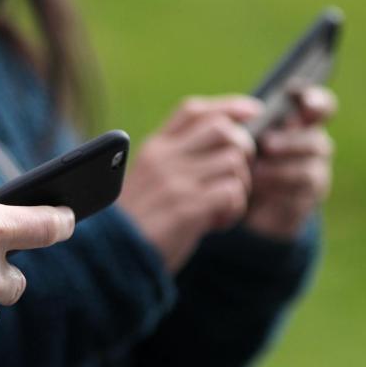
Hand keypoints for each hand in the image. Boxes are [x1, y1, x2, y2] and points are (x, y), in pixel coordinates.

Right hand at [119, 96, 261, 272]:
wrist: (113, 259)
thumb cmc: (136, 224)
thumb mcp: (148, 181)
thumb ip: (175, 162)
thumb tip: (224, 146)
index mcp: (154, 149)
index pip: (194, 110)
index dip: (228, 107)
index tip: (252, 114)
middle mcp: (164, 159)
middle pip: (222, 129)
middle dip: (244, 149)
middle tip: (237, 177)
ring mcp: (175, 182)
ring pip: (233, 162)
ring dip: (240, 187)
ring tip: (223, 208)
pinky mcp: (188, 208)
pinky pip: (232, 193)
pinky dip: (234, 209)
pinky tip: (217, 223)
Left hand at [245, 86, 336, 238]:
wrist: (228, 200)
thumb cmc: (231, 155)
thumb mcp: (231, 134)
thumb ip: (240, 118)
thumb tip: (253, 110)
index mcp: (298, 123)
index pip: (321, 107)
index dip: (318, 102)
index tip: (304, 102)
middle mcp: (311, 147)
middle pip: (316, 141)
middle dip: (291, 142)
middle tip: (266, 144)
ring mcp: (312, 175)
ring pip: (309, 170)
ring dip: (279, 170)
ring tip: (252, 172)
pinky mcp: (304, 202)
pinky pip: (298, 197)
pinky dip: (275, 193)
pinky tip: (255, 192)